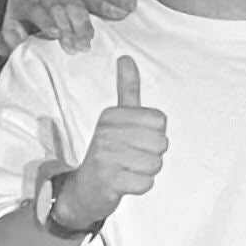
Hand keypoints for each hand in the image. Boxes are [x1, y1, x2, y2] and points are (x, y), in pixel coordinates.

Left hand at [0, 0, 98, 53]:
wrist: (29, 31)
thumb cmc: (19, 37)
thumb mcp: (9, 40)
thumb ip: (11, 38)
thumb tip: (19, 33)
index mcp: (19, 1)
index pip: (34, 9)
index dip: (46, 22)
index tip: (56, 34)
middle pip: (55, 7)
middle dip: (66, 29)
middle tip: (73, 48)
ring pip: (72, 5)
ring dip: (79, 27)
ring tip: (83, 46)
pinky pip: (82, 6)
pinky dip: (86, 23)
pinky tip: (89, 37)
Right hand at [57, 55, 166, 226]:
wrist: (84, 188)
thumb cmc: (108, 152)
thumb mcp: (115, 118)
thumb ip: (126, 89)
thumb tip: (126, 57)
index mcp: (110, 115)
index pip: (160, 121)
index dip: (154, 134)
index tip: (134, 139)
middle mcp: (105, 133)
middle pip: (161, 142)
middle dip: (152, 154)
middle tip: (131, 157)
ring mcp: (105, 157)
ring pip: (156, 164)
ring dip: (146, 171)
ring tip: (127, 170)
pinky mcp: (108, 181)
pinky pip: (146, 183)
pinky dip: (140, 186)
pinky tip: (124, 183)